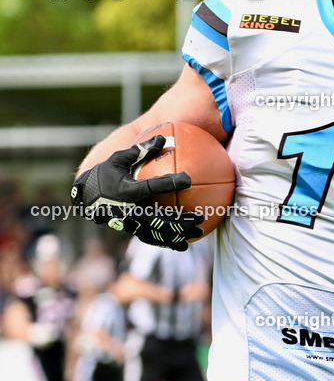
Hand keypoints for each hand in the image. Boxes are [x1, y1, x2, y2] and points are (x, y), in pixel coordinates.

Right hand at [72, 136, 203, 250]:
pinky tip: (184, 244)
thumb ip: (141, 150)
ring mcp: (130, 223)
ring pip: (157, 233)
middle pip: (159, 219)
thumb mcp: (119, 159)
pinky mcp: (131, 230)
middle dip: (181, 220)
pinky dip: (168, 242)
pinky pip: (152, 239)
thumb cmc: (105, 174)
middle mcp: (129, 210)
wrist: (85, 197)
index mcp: (127, 191)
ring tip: (198, 233)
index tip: (188, 179)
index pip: (151, 186)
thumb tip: (163, 136)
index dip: (169, 183)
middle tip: (200, 217)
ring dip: (178, 235)